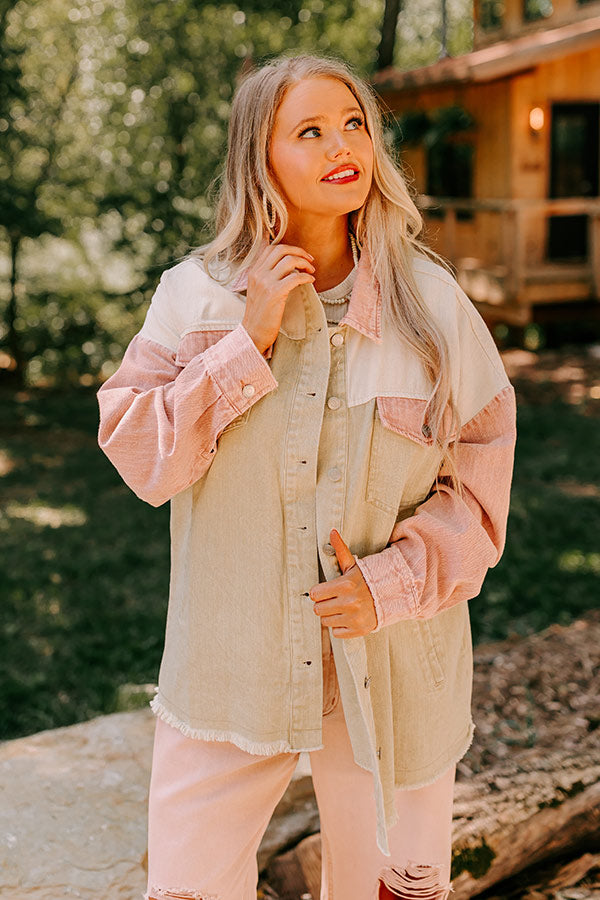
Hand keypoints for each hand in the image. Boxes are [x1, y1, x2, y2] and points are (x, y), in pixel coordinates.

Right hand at [241, 240, 314, 354]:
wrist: (253, 332)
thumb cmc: (260, 315)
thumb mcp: (258, 290)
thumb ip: (267, 276)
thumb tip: (285, 266)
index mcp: (253, 271)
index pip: (272, 248)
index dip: (290, 249)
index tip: (300, 256)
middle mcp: (258, 274)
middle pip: (281, 250)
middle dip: (299, 252)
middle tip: (310, 260)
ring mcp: (265, 283)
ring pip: (289, 261)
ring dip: (304, 263)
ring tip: (311, 272)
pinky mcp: (275, 293)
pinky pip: (295, 277)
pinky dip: (306, 277)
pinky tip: (311, 282)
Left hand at [309, 529, 377, 638]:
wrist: (391, 596)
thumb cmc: (368, 580)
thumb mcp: (354, 566)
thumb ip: (340, 550)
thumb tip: (332, 531)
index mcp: (345, 584)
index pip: (314, 594)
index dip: (318, 592)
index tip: (325, 590)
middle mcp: (349, 602)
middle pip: (318, 609)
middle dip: (324, 604)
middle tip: (334, 599)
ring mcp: (354, 618)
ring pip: (325, 622)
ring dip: (331, 615)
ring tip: (342, 608)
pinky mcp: (359, 630)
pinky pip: (336, 633)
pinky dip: (340, 627)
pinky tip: (348, 617)